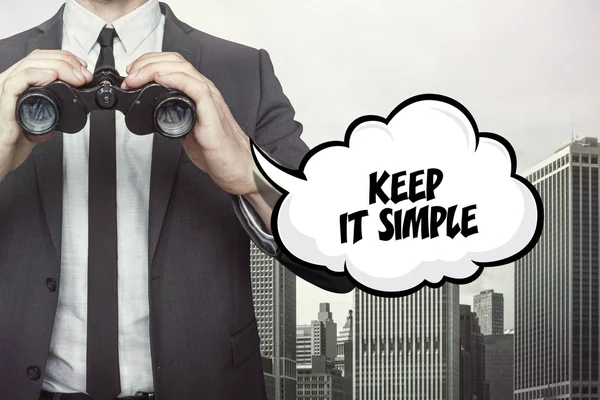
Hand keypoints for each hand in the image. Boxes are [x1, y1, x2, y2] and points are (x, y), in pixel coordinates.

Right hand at [0, 49, 92, 180]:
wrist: (0, 161)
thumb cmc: (11, 145)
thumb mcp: (36, 128)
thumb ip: (47, 120)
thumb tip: (62, 120)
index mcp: (18, 86)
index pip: (40, 59)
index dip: (64, 58)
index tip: (82, 68)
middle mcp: (10, 84)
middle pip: (37, 58)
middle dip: (67, 61)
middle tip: (84, 75)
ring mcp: (5, 91)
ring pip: (30, 64)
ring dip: (59, 66)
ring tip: (76, 77)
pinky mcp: (4, 103)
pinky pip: (17, 81)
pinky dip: (37, 75)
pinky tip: (52, 76)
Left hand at [123, 52, 264, 196]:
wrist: (238, 168)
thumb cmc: (217, 151)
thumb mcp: (188, 128)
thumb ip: (174, 116)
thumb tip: (152, 113)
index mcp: (198, 94)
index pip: (174, 64)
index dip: (150, 62)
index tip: (132, 73)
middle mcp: (206, 92)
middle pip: (177, 62)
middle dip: (147, 63)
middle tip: (129, 76)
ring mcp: (211, 102)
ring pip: (185, 70)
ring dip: (156, 69)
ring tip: (138, 77)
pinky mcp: (213, 116)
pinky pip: (197, 90)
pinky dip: (178, 80)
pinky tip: (162, 79)